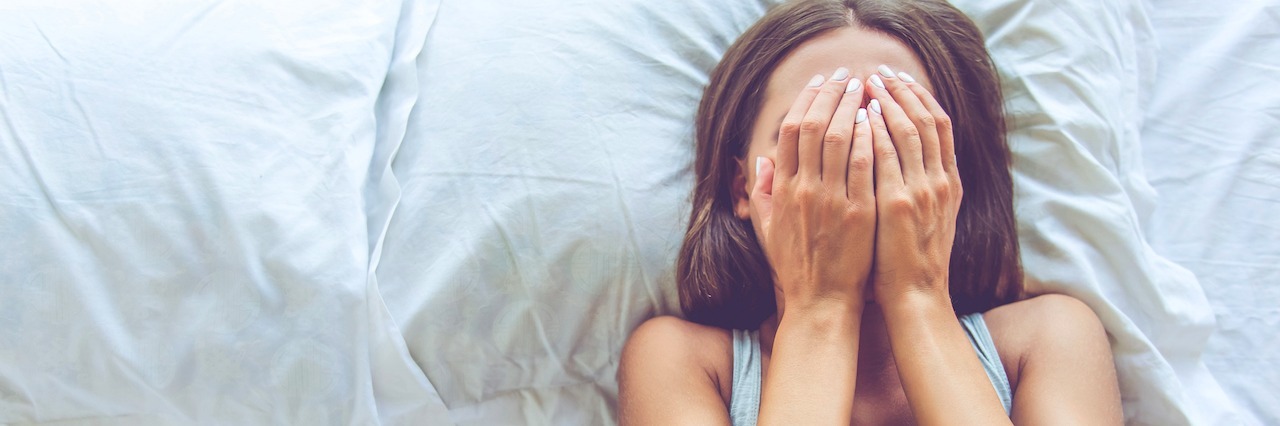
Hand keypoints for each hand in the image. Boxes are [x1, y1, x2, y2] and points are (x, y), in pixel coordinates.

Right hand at [751, 69, 875, 310]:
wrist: (821, 303)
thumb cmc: (797, 267)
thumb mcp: (767, 229)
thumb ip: (762, 192)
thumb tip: (760, 160)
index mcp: (782, 190)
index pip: (789, 132)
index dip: (805, 101)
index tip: (820, 83)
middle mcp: (803, 190)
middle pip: (813, 127)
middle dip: (830, 95)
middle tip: (847, 76)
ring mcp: (831, 200)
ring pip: (838, 139)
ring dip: (851, 108)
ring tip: (864, 88)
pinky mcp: (858, 212)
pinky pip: (862, 165)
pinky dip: (868, 138)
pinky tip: (875, 120)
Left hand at [860, 67, 962, 303]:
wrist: (916, 298)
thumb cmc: (911, 262)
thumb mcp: (930, 218)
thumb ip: (924, 184)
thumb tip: (916, 155)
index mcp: (948, 182)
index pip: (940, 125)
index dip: (919, 97)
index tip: (899, 78)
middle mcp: (940, 181)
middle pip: (926, 119)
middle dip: (902, 91)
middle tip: (880, 71)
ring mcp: (922, 191)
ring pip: (908, 130)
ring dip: (887, 102)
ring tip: (867, 83)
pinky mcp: (898, 204)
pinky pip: (886, 156)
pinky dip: (876, 131)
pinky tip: (861, 115)